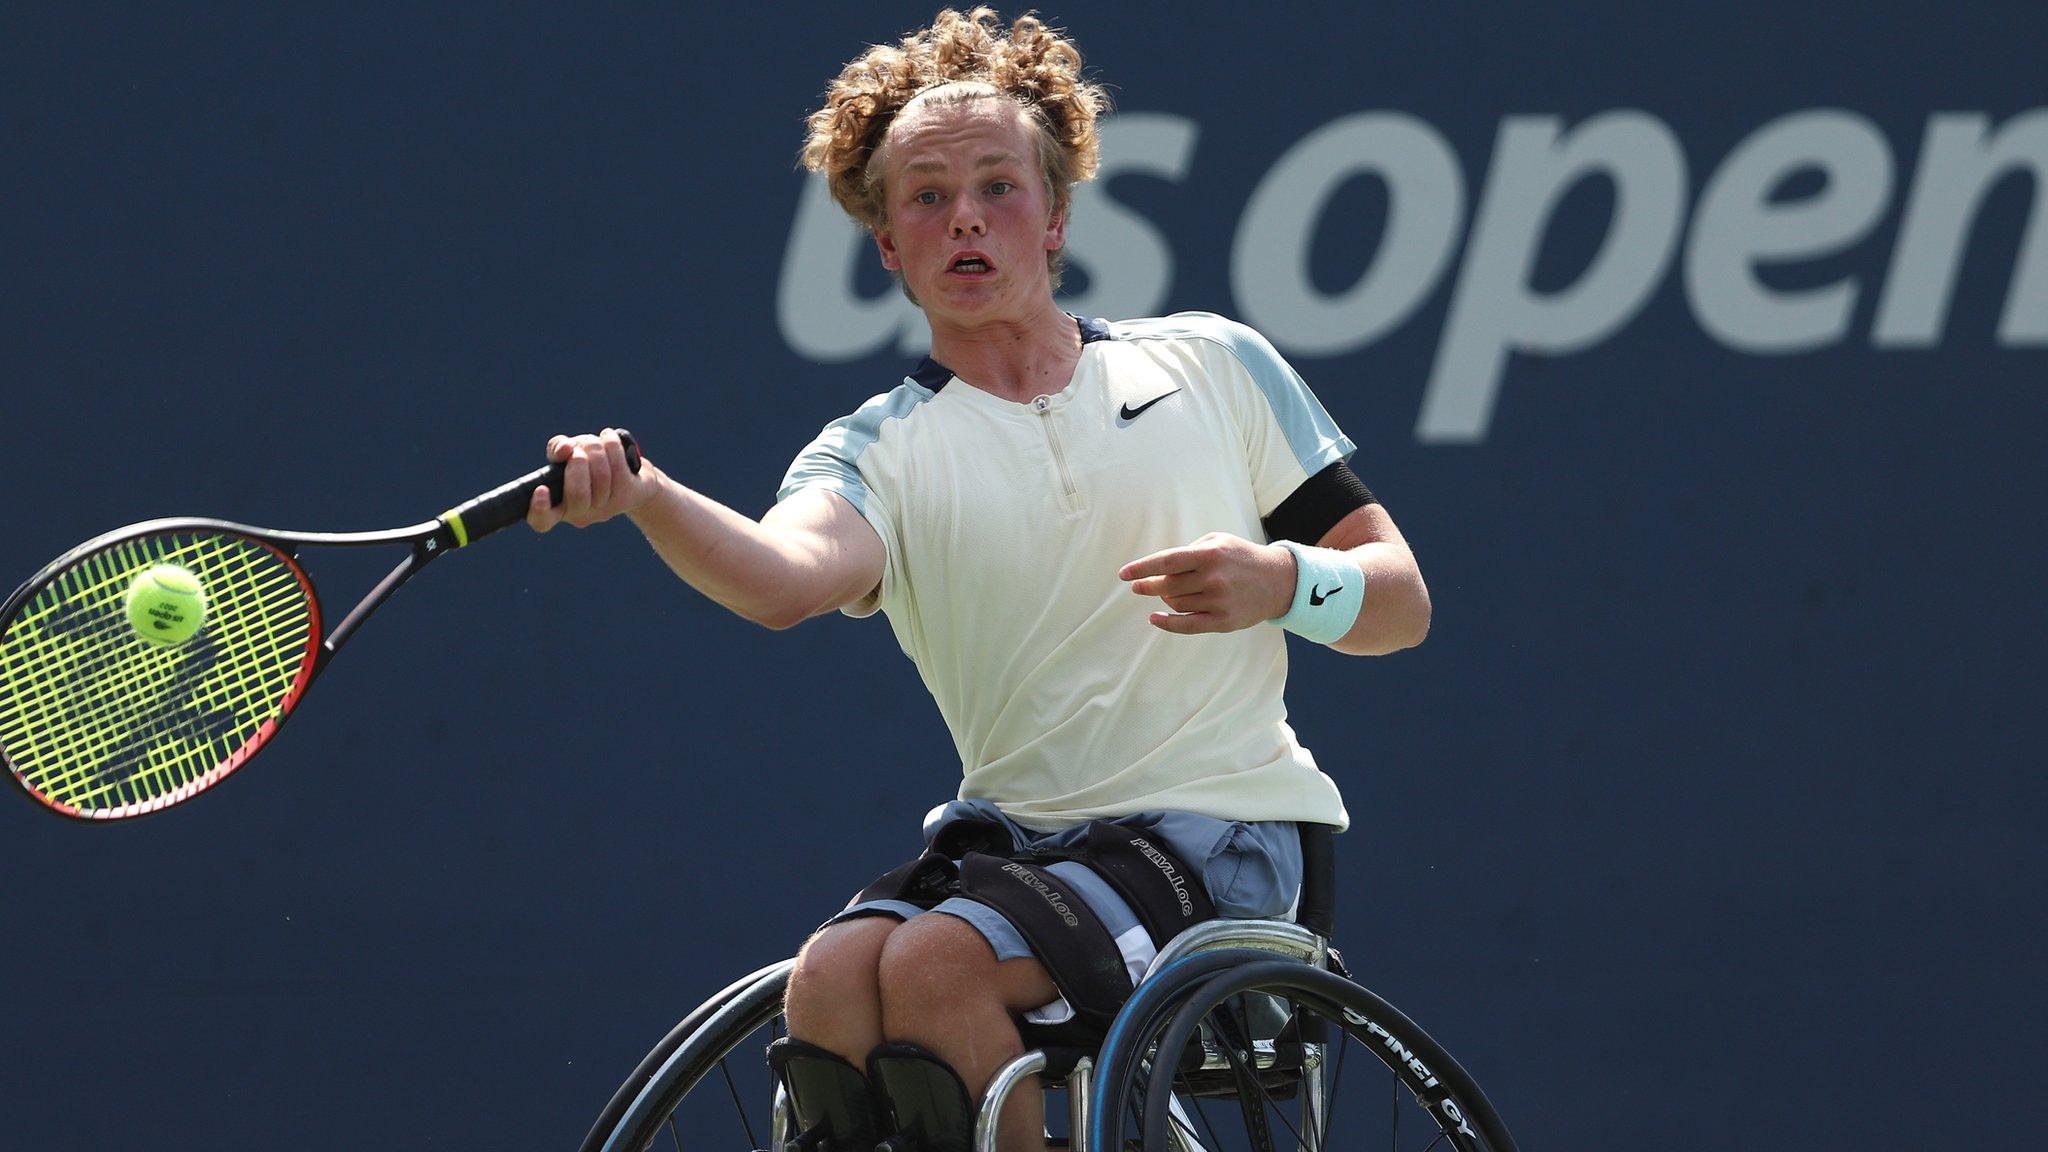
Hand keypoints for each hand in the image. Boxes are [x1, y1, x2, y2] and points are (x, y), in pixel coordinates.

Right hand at [526, 428, 660, 532]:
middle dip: (578, 463)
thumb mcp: (569, 455)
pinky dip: (611, 444)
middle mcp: (582, 513)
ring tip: (595, 442)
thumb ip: (557, 449)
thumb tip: (563, 450)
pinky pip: (618, 467)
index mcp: (560, 507)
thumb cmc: (592, 466)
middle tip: (578, 451)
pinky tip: (608, 436)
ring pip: (601, 477)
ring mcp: (607, 508)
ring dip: (595, 449)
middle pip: (578, 494)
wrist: (634, 478)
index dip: (538, 510)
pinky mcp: (628, 496)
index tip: (541, 489)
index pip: (543, 521)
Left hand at [1118, 532, 1295, 634]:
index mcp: (1209, 554)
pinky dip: (1167, 623)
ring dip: (1165, 599)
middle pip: (1167, 585)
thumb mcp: (1218, 541)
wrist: (1278, 580)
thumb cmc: (1241, 558)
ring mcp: (1218, 601)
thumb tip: (1157, 569)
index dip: (1142, 568)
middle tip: (1138, 586)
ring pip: (1175, 603)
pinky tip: (1154, 618)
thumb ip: (1189, 551)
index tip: (1124, 574)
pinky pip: (1187, 625)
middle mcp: (1213, 578)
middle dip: (1148, 586)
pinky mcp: (1223, 621)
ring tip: (1166, 593)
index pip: (1167, 562)